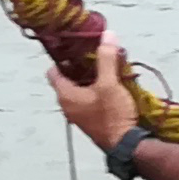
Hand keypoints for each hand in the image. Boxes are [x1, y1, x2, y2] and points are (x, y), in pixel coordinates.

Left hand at [49, 28, 137, 147]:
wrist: (125, 144)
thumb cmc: (112, 115)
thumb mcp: (109, 83)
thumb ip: (107, 58)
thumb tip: (107, 35)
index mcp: (65, 95)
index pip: (52, 71)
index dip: (62, 58)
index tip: (76, 48)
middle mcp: (67, 106)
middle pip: (67, 79)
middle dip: (80, 66)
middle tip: (94, 54)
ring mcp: (78, 115)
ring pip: (79, 90)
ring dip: (90, 78)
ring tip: (105, 67)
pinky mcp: (90, 120)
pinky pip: (88, 100)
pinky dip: (95, 90)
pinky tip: (111, 85)